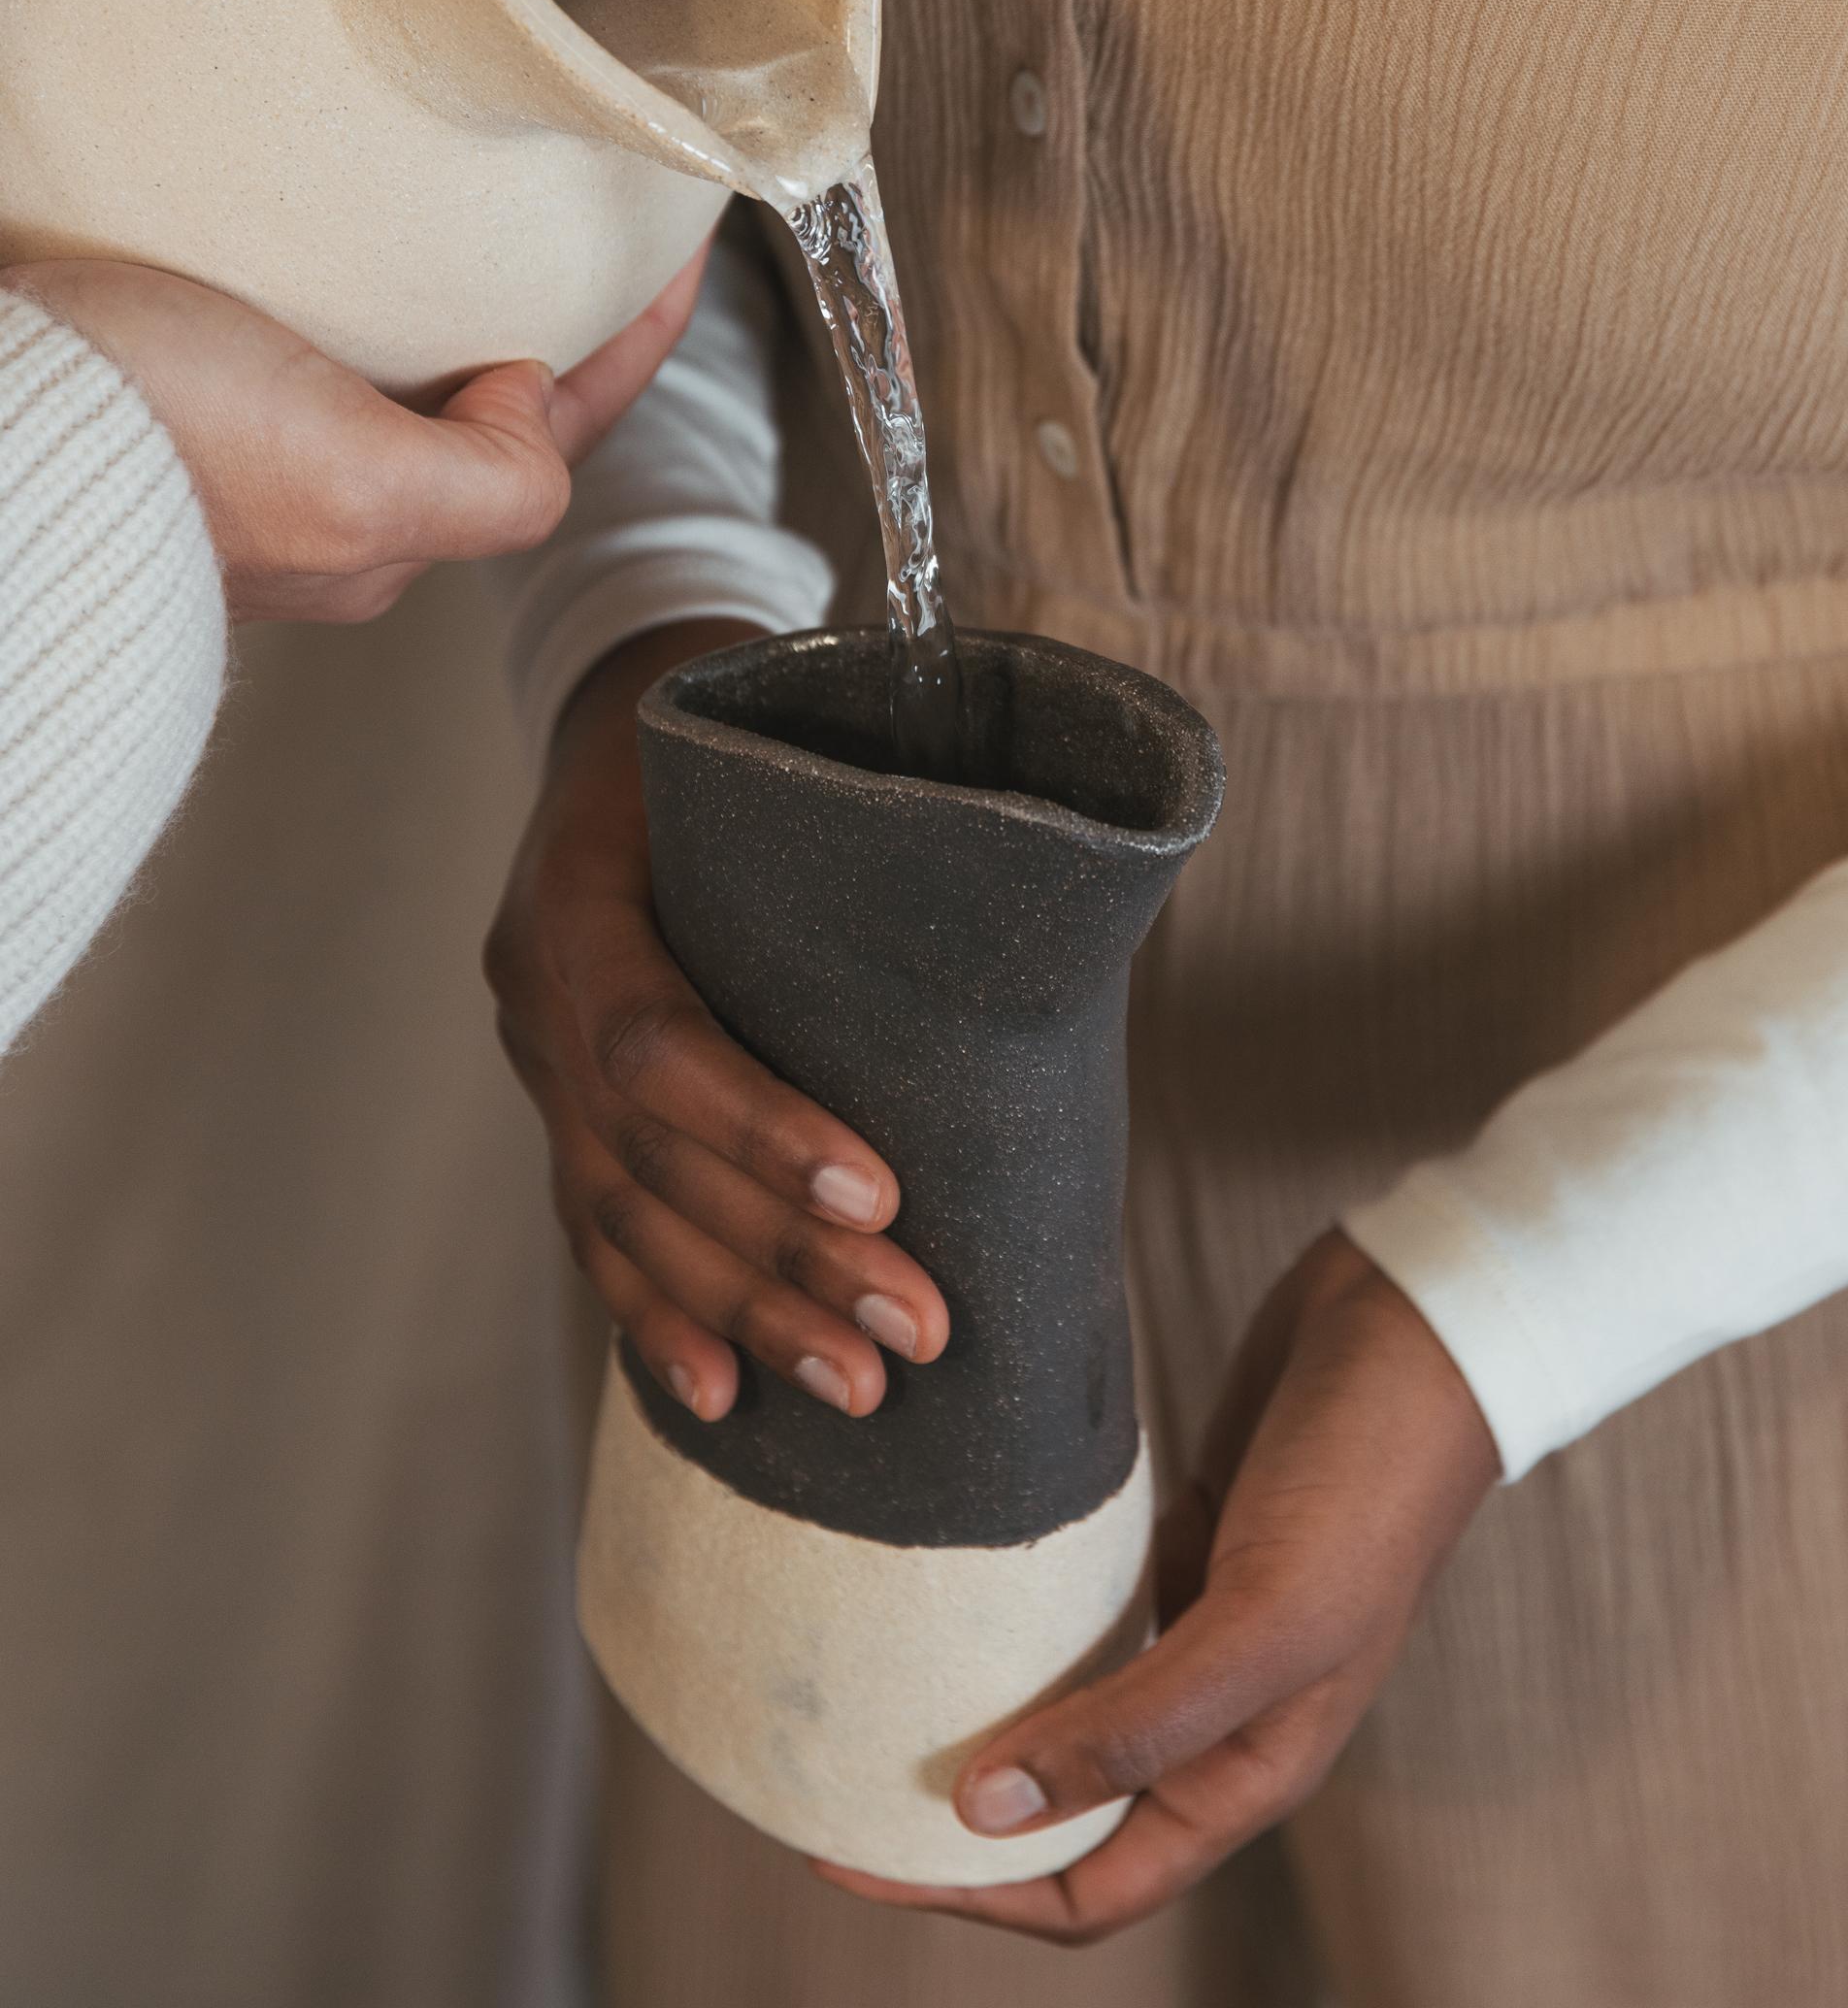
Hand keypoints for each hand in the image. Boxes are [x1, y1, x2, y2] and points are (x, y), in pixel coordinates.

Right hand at [9, 255, 706, 622]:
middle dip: (523, 317)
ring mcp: (237, 436)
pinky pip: (271, 315)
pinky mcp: (160, 369)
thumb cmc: (144, 451)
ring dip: (421, 286)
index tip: (681, 261)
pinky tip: (314, 214)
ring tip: (460, 196)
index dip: (626, 349)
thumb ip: (488, 478)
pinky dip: (319, 267)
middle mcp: (315, 493)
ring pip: (372, 356)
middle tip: (576, 215)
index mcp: (379, 525)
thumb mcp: (362, 481)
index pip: (547, 432)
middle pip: (466, 397)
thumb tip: (527, 402)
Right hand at [485, 623, 951, 1420]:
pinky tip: (723, 1397)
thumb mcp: (777, 746)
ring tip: (863, 1388)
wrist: (615, 713)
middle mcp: (537, 988)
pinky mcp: (555, 1111)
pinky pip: (595, 1234)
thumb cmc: (736, 727)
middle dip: (786, 1261)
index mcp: (578, 892)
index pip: (654, 1038)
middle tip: (915, 1331)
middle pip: (653, 1158)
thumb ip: (864, 829)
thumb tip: (1049, 909)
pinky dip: (660, 1321)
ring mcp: (535, 1061)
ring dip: (747, 1316)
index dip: (761, 1130)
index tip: (880, 1196)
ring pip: (628, 1218)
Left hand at [821, 1229, 1497, 1939]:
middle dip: (948, 1826)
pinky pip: (1080, 1615)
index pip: (1091, 1891)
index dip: (969, 1894)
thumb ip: (1133, 1726)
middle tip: (824, 1780)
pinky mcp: (1182, 1541)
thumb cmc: (1365, 1481)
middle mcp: (1220, 1718)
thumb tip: (986, 1817)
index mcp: (1250, 1770)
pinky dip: (1014, 1619)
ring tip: (866, 1693)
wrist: (1418, 1328)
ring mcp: (1202, 1626)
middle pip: (1064, 1818)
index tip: (845, 1854)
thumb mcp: (1263, 1619)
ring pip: (1065, 1713)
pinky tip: (950, 1585)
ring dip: (976, 1721)